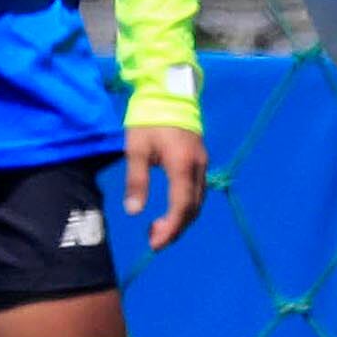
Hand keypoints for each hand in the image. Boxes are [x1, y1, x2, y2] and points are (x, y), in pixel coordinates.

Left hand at [125, 121, 208, 249]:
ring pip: (198, 201)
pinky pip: (197, 191)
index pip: (181, 205)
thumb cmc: (149, 120)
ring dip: (181, 220)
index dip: (170, 227)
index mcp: (182, 164)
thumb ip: (136, 180)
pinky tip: (170, 211)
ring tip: (158, 230)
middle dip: (175, 228)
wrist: (169, 93)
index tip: (155, 243)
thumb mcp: (136, 149)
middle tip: (153, 241)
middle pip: (193, 208)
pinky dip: (185, 207)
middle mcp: (198, 166)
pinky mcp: (200, 160)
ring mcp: (202, 163)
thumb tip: (134, 211)